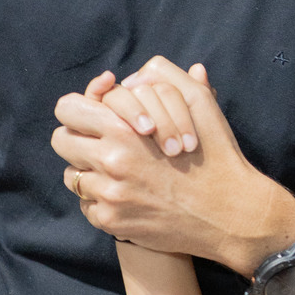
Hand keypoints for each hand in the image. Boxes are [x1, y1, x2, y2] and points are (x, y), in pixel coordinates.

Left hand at [52, 57, 294, 272]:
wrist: (232, 214)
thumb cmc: (217, 156)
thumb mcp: (202, 105)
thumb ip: (167, 78)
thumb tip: (139, 72)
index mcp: (124, 130)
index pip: (69, 108)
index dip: (80, 106)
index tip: (96, 110)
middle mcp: (110, 163)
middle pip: (62, 142)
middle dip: (78, 137)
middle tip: (99, 140)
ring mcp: (109, 196)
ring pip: (73, 176)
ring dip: (90, 170)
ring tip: (116, 169)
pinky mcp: (113, 223)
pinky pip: (87, 205)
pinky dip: (101, 199)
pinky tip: (127, 194)